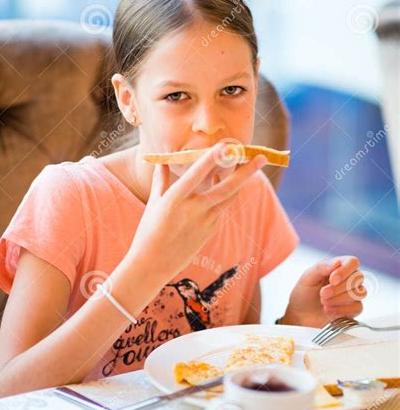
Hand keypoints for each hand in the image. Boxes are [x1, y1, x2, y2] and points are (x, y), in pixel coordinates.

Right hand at [127, 143, 267, 281]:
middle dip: (246, 172)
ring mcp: (205, 222)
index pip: (197, 174)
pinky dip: (225, 195)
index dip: (213, 158)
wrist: (153, 264)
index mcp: (175, 200)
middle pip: (226, 188)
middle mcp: (193, 210)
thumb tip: (161, 161)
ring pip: (229, 198)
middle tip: (260, 158)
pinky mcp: (210, 231)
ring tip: (247, 166)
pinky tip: (224, 184)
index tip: (226, 145)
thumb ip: (161, 180)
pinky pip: (221, 209)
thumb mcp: (153, 204)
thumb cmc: (148, 232)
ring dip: (239, 182)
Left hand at [281, 255, 366, 327]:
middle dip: (338, 288)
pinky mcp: (353, 309)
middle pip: (358, 278)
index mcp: (338, 267)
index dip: (345, 270)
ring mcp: (352, 294)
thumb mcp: (307, 277)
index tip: (332, 280)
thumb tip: (338, 262)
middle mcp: (348, 279)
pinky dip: (342, 309)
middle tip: (322, 294)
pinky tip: (329, 309)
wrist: (300, 314)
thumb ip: (322, 267)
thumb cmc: (304, 293)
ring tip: (323, 302)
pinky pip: (358, 307)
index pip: (353, 262)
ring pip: (359, 293)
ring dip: (339, 299)